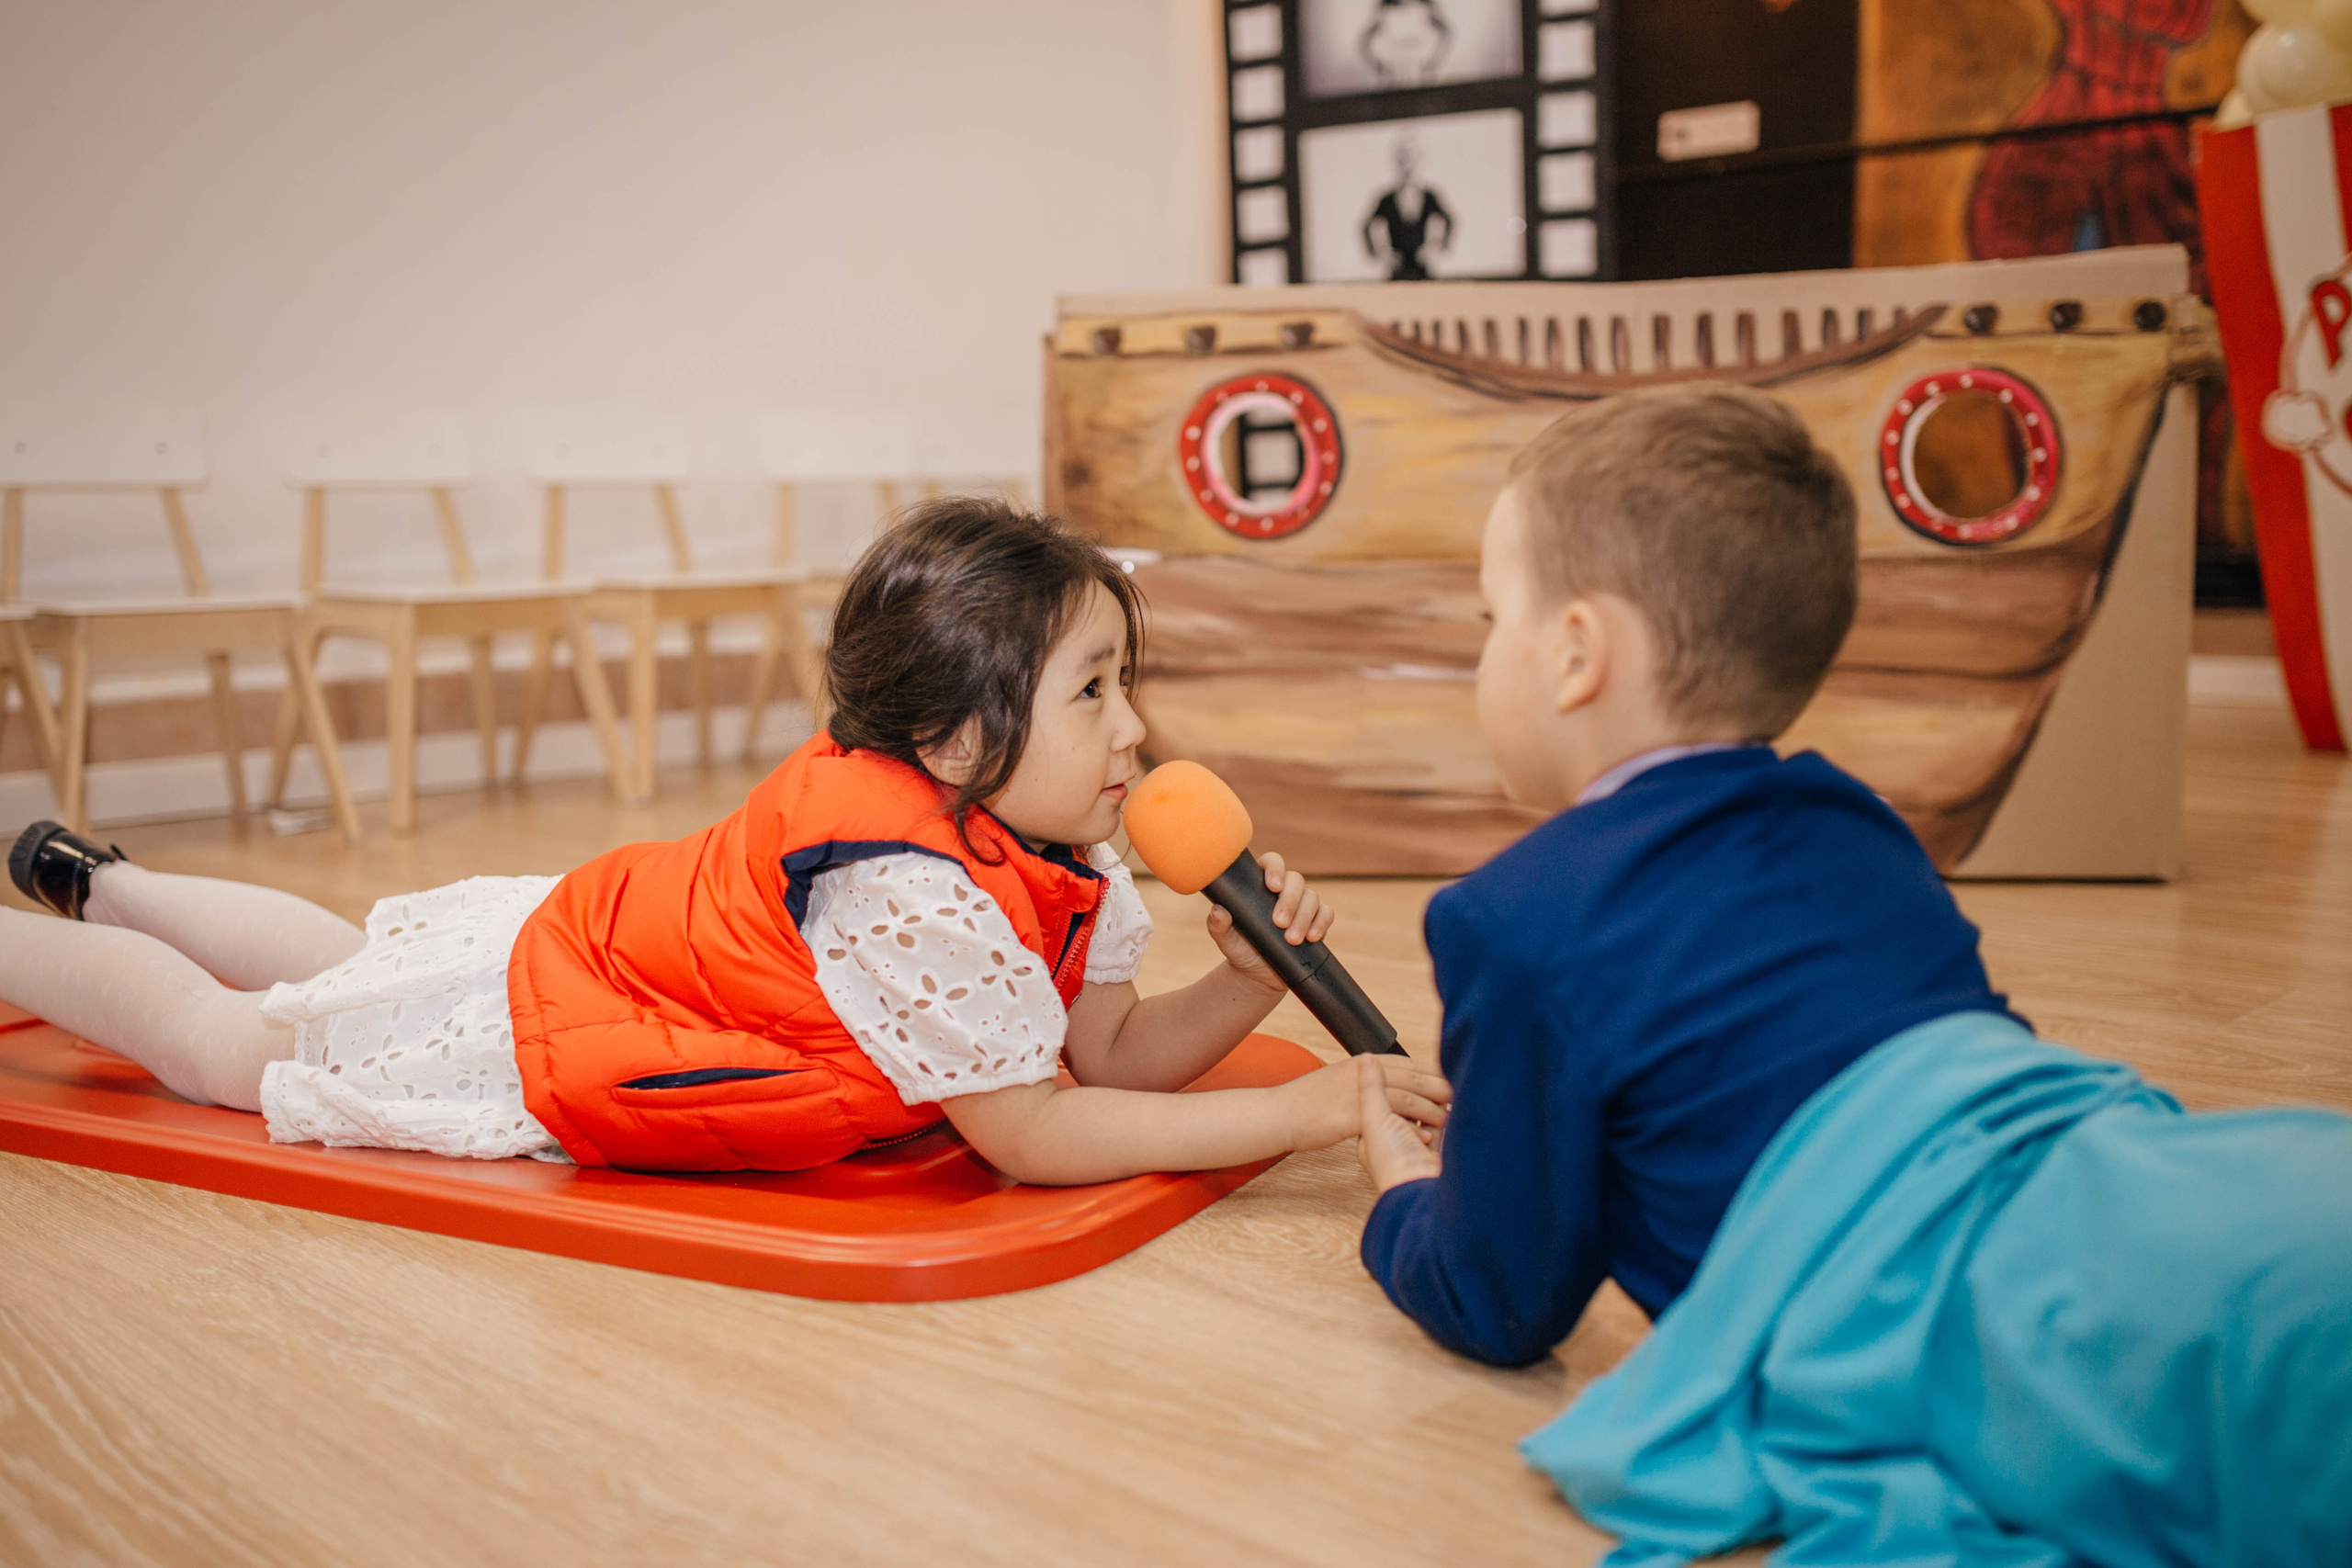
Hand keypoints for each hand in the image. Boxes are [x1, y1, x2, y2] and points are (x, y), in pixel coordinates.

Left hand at [1208, 852, 1333, 993]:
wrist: (1257, 974)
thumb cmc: (1240, 948)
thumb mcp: (1225, 938)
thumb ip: (1218, 924)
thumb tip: (1218, 911)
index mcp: (1260, 884)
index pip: (1271, 863)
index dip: (1275, 869)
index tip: (1273, 886)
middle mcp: (1284, 890)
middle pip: (1295, 879)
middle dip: (1289, 900)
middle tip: (1279, 923)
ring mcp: (1302, 904)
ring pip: (1312, 897)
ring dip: (1304, 917)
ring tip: (1292, 940)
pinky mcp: (1316, 920)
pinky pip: (1326, 913)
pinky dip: (1321, 923)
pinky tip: (1312, 938)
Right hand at [1278, 1052, 1449, 1153]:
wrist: (1280, 1113)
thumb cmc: (1310, 1102)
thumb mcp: (1341, 1081)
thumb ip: (1368, 1081)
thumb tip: (1391, 1084)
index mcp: (1364, 1063)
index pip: (1410, 1063)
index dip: (1435, 1074)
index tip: (1454, 1084)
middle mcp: (1363, 1072)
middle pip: (1414, 1076)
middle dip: (1441, 1088)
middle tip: (1462, 1100)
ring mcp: (1357, 1093)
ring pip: (1407, 1096)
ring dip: (1432, 1109)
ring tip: (1450, 1120)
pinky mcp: (1351, 1115)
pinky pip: (1389, 1120)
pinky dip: (1410, 1128)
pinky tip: (1425, 1138)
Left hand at [1357, 1054, 1444, 1191]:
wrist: (1424, 1189)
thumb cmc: (1394, 1162)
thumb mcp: (1375, 1118)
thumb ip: (1372, 1086)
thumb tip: (1366, 1057)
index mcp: (1373, 1137)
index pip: (1382, 1102)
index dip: (1393, 1086)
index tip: (1399, 1073)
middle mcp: (1394, 1143)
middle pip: (1406, 1108)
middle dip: (1416, 1096)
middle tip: (1422, 1082)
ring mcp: (1417, 1148)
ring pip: (1426, 1116)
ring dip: (1432, 1105)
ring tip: (1439, 1093)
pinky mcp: (1439, 1152)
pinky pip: (1444, 1127)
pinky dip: (1447, 1117)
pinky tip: (1451, 1106)